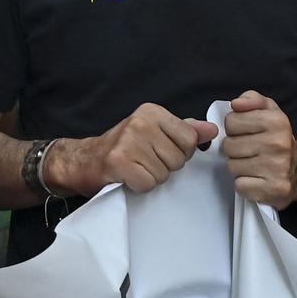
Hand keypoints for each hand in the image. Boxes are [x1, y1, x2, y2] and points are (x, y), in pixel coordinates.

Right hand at [56, 104, 218, 196]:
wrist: (83, 160)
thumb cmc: (122, 148)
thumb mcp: (154, 133)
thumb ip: (184, 131)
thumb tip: (212, 130)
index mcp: (152, 111)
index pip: (190, 139)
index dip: (179, 152)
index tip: (158, 150)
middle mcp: (140, 122)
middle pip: (179, 159)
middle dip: (165, 166)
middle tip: (143, 161)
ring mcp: (128, 141)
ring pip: (165, 173)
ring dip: (151, 177)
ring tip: (135, 168)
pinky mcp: (119, 162)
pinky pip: (148, 183)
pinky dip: (139, 186)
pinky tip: (127, 177)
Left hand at [222, 91, 296, 206]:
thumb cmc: (278, 138)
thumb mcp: (269, 111)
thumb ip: (252, 99)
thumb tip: (237, 103)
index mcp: (277, 121)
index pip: (231, 121)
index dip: (235, 128)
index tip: (248, 133)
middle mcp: (279, 144)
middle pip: (228, 145)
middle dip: (235, 148)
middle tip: (251, 150)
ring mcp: (278, 169)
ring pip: (232, 165)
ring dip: (239, 166)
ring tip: (254, 164)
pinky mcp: (274, 190)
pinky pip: (239, 185)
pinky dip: (244, 184)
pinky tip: (257, 179)